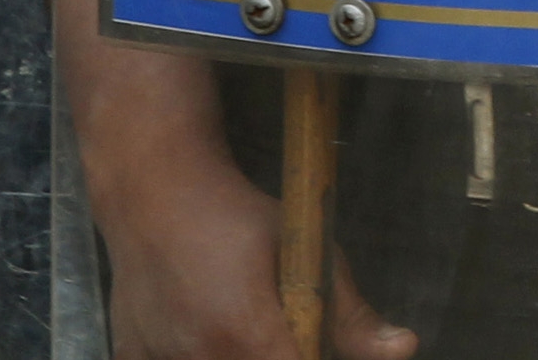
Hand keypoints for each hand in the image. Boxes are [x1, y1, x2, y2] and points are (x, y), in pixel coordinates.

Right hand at [94, 145, 411, 359]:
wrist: (154, 195)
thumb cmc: (240, 218)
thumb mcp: (309, 251)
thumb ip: (352, 314)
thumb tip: (407, 348)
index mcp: (245, 331)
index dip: (317, 358)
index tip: (319, 343)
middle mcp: (197, 357)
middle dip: (281, 354)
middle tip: (282, 328)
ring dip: (239, 352)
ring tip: (236, 317)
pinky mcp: (131, 358)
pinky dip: (198, 352)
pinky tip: (199, 327)